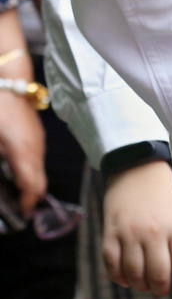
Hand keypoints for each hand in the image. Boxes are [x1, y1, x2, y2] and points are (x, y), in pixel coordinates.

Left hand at [0, 90, 46, 214]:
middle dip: (31, 198)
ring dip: (31, 185)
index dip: (27, 203)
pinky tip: (18, 171)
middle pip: (40, 182)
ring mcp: (39, 143)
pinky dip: (31, 172)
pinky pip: (38, 160)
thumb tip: (3, 175)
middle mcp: (35, 151)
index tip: (21, 214)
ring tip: (18, 193)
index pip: (31, 186)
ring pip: (40, 171)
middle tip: (20, 209)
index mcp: (22, 153)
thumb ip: (1, 158)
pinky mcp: (38, 136)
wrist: (12, 84)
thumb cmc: (0, 110)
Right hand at [102, 160, 171, 298]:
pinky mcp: (110, 232)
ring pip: (134, 274)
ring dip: (140, 285)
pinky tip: (126, 277)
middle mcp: (154, 232)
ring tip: (145, 283)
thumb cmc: (166, 191)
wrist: (137, 168)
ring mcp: (130, 233)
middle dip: (161, 289)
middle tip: (162, 289)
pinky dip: (118, 277)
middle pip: (158, 276)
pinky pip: (111, 264)